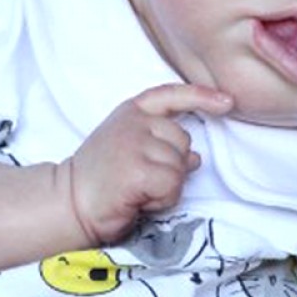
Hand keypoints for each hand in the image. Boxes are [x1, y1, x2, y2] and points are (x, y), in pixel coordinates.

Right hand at [65, 83, 231, 245]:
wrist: (68, 202)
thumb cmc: (101, 179)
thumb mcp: (131, 150)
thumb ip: (161, 145)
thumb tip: (196, 158)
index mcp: (132, 111)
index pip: (172, 95)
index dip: (202, 96)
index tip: (228, 102)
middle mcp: (134, 122)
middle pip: (184, 141)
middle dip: (172, 165)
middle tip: (141, 179)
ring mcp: (135, 143)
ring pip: (180, 166)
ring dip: (166, 187)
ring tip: (137, 190)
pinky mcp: (138, 169)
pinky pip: (172, 185)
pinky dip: (162, 200)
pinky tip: (139, 200)